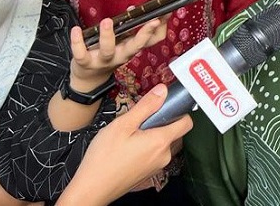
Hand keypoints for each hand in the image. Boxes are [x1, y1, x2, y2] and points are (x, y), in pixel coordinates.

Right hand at [56, 83, 192, 205]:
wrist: (92, 189)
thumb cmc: (104, 158)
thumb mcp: (123, 125)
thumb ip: (146, 106)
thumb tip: (163, 91)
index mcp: (161, 141)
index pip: (186, 122)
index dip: (179, 110)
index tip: (166, 105)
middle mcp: (164, 155)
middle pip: (175, 132)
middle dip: (161, 122)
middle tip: (140, 121)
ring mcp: (157, 166)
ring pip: (164, 143)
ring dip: (153, 135)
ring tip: (132, 135)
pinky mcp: (149, 173)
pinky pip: (155, 154)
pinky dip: (147, 147)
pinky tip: (129, 148)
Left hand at [69, 16, 167, 90]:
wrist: (89, 79)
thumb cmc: (109, 55)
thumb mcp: (123, 44)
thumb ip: (129, 28)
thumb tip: (134, 8)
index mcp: (132, 48)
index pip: (152, 40)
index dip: (160, 28)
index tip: (165, 13)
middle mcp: (121, 55)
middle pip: (136, 46)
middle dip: (145, 33)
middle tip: (153, 20)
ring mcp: (103, 60)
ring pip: (108, 50)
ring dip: (108, 35)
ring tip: (108, 21)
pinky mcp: (85, 63)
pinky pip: (81, 53)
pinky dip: (77, 41)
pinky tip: (76, 30)